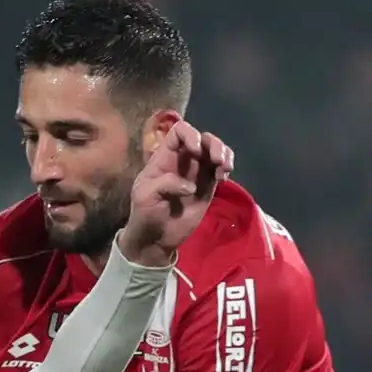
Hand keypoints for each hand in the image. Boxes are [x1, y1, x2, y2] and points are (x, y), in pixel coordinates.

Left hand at [117, 120, 234, 266]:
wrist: (156, 239)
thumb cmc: (145, 215)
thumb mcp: (146, 196)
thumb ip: (165, 184)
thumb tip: (190, 186)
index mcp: (164, 157)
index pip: (179, 132)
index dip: (190, 134)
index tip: (196, 149)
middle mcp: (183, 160)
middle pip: (202, 138)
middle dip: (213, 143)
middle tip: (217, 159)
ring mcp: (197, 172)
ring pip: (215, 150)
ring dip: (224, 153)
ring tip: (224, 168)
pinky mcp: (208, 186)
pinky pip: (221, 168)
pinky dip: (226, 166)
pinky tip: (223, 177)